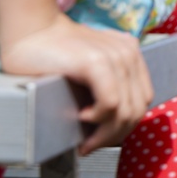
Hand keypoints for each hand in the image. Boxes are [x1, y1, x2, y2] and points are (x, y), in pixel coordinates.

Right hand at [0, 14, 152, 154]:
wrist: (32, 32)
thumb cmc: (55, 53)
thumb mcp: (92, 66)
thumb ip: (109, 82)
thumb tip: (114, 122)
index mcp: (132, 54)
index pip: (143, 100)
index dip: (126, 125)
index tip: (104, 139)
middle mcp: (129, 53)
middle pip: (138, 109)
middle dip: (115, 135)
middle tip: (91, 145)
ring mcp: (115, 56)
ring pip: (126, 111)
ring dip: (105, 132)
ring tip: (85, 137)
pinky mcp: (96, 62)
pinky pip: (111, 103)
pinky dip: (97, 118)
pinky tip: (81, 116)